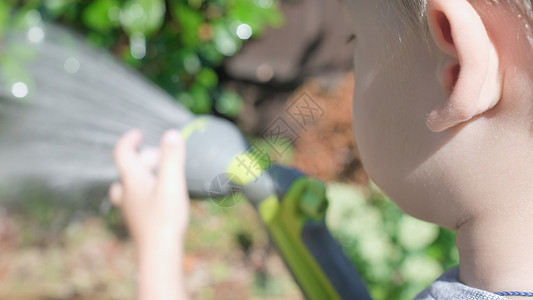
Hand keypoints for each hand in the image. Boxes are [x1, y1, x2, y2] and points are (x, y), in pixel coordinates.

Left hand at [109, 129, 188, 299]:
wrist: (159, 254)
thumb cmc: (165, 218)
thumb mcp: (172, 183)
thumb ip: (172, 158)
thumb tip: (172, 134)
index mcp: (132, 180)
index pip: (122, 153)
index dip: (128, 141)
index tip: (138, 134)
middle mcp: (127, 193)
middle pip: (128, 169)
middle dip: (144, 159)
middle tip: (161, 157)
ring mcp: (131, 208)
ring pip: (130, 186)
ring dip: (143, 176)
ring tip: (162, 176)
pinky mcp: (139, 221)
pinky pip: (137, 199)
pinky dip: (147, 191)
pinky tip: (162, 198)